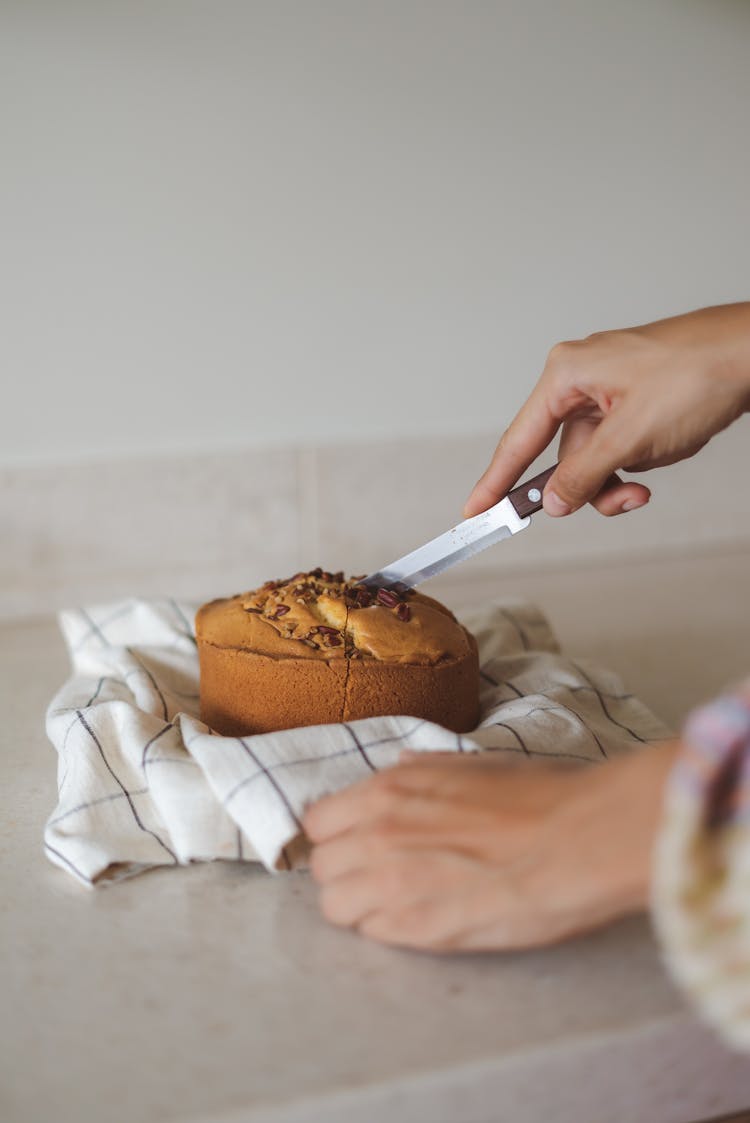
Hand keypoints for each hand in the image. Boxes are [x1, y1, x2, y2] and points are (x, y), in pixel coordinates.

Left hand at [303, 742, 677, 951]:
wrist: (581, 839)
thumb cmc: (539, 795)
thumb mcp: (473, 762)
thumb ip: (424, 769)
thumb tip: (401, 766)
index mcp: (388, 791)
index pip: (317, 822)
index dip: (337, 832)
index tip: (357, 839)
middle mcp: (378, 837)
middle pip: (321, 867)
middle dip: (344, 869)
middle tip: (379, 872)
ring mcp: (395, 888)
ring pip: (335, 907)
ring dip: (358, 905)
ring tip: (397, 901)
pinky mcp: (421, 931)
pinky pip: (373, 935)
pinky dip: (388, 929)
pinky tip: (423, 917)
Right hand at [464, 303, 749, 519]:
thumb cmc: (696, 375)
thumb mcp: (631, 438)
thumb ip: (584, 475)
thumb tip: (554, 503)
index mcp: (566, 374)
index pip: (518, 440)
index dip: (495, 481)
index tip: (474, 512)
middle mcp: (581, 378)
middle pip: (563, 455)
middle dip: (591, 484)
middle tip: (619, 498)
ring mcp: (610, 389)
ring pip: (595, 457)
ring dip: (620, 478)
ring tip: (651, 480)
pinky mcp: (635, 399)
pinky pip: (620, 446)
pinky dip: (638, 461)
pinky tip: (665, 451)